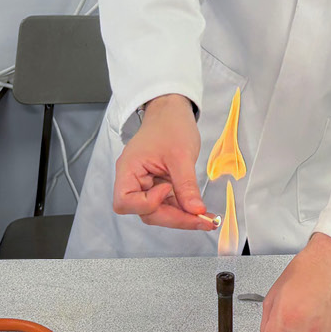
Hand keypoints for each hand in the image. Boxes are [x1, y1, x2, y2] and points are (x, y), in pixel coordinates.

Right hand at [111, 94, 213, 229]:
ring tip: (205, 219)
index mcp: (128, 169)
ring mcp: (146, 184)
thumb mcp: (181, 155)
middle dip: (173, 218)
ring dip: (181, 217)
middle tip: (200, 220)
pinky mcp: (159, 185)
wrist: (172, 111)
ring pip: (159, 212)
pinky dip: (184, 209)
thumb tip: (195, 211)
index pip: (125, 202)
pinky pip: (168, 204)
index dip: (146, 203)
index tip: (167, 190)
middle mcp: (133, 180)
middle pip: (145, 212)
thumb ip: (186, 185)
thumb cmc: (170, 125)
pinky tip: (200, 211)